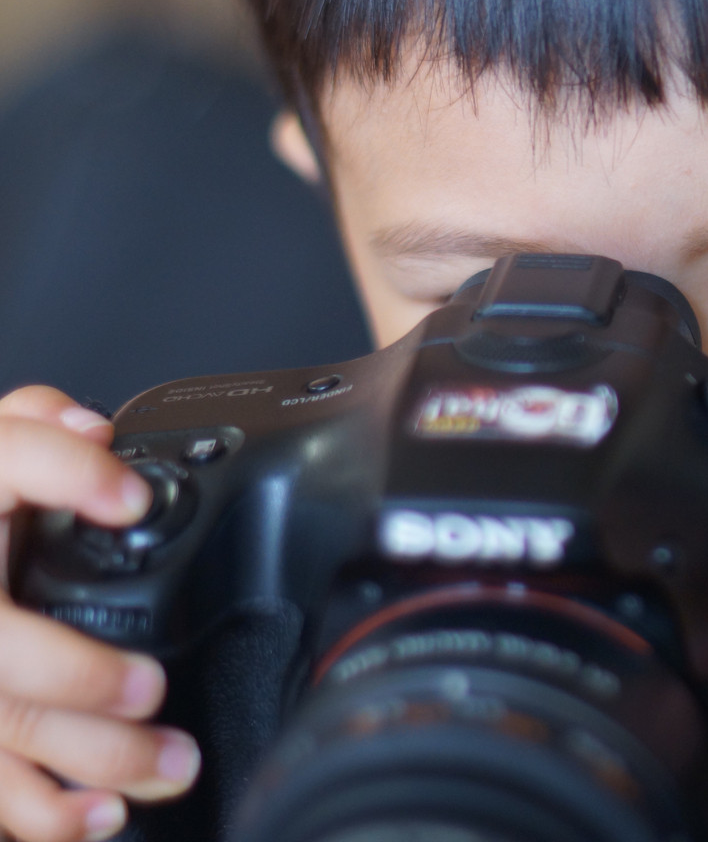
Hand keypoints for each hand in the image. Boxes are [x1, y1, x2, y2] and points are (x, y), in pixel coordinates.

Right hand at [0, 387, 201, 841]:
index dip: (63, 473)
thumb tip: (95, 425)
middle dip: (74, 676)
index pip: (4, 460)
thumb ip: (36, 428)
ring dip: (87, 759)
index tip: (132, 500)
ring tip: (170, 762)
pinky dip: (43, 811)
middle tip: (148, 687)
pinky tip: (101, 815)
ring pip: (3, 727)